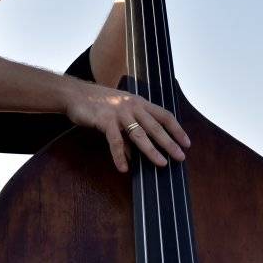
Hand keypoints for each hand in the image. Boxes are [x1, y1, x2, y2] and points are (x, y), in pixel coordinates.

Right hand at [63, 80, 190, 172]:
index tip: (187, 143)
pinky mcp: (105, 121)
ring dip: (151, 150)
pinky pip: (116, 141)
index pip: (164, 115)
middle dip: (170, 143)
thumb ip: (130, 129)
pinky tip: (123, 168)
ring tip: (161, 164)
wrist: (75, 94)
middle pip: (156, 126)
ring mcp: (119, 113)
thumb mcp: (120, 112)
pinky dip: (120, 156)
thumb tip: (135, 154)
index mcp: (140, 102)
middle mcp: (133, 106)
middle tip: (180, 157)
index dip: (177, 129)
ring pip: (139, 134)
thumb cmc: (99, 104)